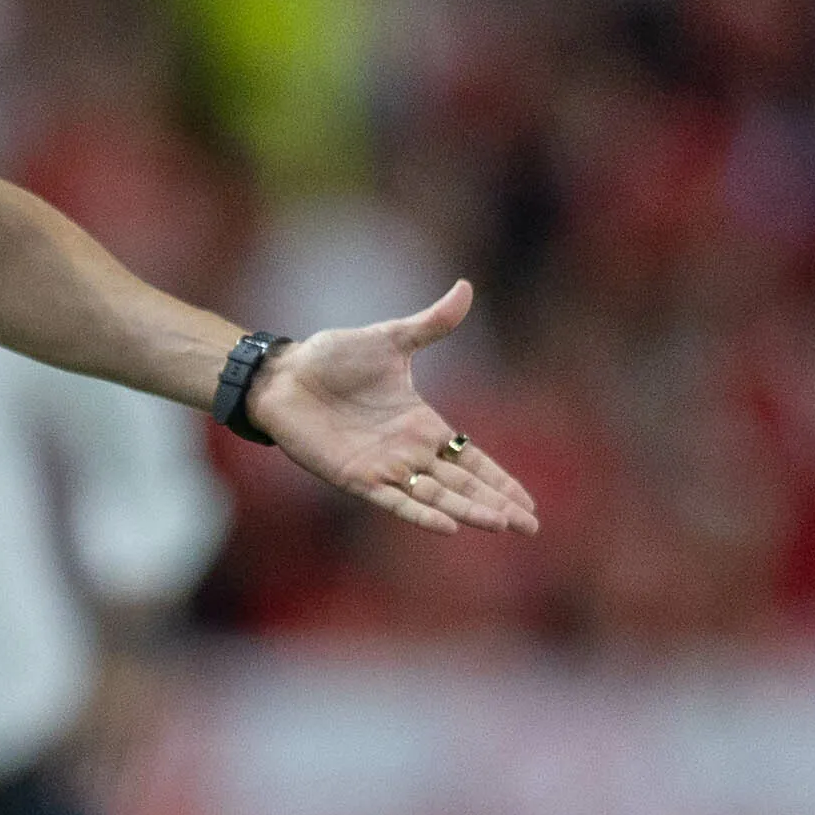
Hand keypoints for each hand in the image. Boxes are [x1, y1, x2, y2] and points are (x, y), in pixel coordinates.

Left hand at [249, 281, 539, 534]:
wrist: (283, 375)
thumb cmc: (333, 357)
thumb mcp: (390, 339)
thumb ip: (430, 324)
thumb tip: (466, 287)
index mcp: (422, 424)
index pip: (471, 458)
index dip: (500, 479)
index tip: (529, 502)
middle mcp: (408, 452)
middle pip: (462, 484)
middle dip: (497, 504)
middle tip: (530, 526)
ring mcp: (383, 467)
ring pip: (436, 496)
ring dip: (470, 510)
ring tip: (502, 524)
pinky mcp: (356, 477)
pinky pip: (394, 501)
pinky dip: (420, 512)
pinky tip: (448, 525)